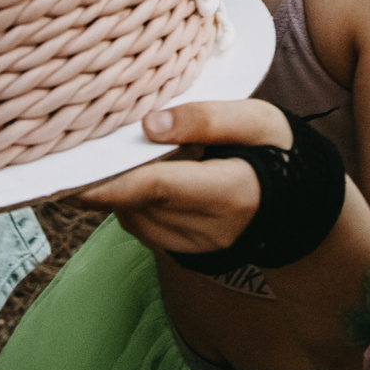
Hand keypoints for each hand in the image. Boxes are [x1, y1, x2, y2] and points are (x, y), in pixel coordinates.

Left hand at [72, 99, 291, 254]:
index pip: (154, 187)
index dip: (107, 180)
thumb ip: (206, 119)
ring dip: (114, 189)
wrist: (303, 207)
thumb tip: (148, 125)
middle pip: (135, 201)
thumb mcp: (257, 120)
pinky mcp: (185, 250)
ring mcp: (196, 245)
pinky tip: (131, 173)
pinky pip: (141, 225)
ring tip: (108, 153)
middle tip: (69, 148)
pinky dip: (128, 200)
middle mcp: (209, 228)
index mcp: (229, 192)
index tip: (66, 171)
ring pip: (132, 216)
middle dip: (100, 178)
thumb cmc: (280, 152)